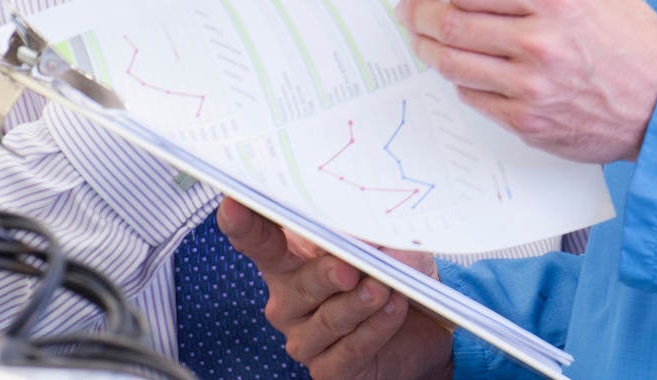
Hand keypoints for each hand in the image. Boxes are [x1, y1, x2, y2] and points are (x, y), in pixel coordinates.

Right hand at [216, 198, 454, 378]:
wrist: (421, 330)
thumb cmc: (393, 277)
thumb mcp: (386, 247)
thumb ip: (370, 235)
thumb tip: (369, 231)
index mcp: (289, 261)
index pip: (256, 239)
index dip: (243, 224)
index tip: (234, 205)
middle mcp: (288, 301)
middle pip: (298, 284)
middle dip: (325, 274)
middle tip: (349, 267)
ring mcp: (304, 338)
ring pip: (328, 320)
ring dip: (360, 302)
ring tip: (385, 288)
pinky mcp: (328, 369)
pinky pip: (350, 349)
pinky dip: (376, 328)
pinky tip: (394, 309)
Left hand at [398, 0, 656, 162]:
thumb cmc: (634, 45)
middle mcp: (539, 40)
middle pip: (450, 21)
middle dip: (418, 15)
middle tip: (410, 13)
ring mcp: (530, 84)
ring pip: (452, 62)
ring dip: (428, 49)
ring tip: (424, 42)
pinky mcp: (527, 120)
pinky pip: (472, 96)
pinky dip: (460, 80)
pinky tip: (463, 71)